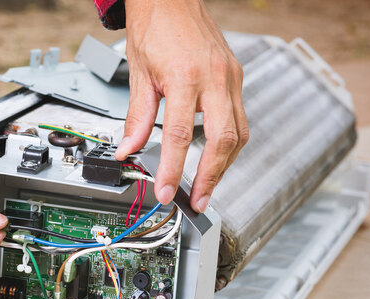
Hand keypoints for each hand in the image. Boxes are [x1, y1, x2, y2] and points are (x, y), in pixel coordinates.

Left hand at [115, 0, 248, 211]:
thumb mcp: (139, 74)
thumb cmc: (155, 26)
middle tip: (199, 201)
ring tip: (207, 186)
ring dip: (224, 165)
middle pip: (223, 140)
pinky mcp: (235, 76)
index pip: (180, 136)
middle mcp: (214, 77)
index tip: (167, 192)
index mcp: (185, 77)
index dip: (174, 170)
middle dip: (211, 177)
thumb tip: (129, 149)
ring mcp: (230, 77)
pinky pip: (240, 119)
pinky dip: (229, 144)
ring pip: (238, 133)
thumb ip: (137, 117)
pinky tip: (217, 156)